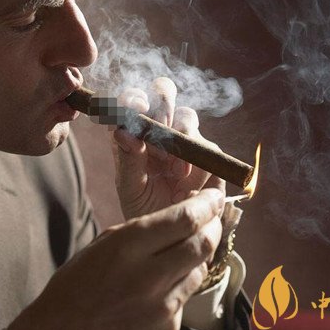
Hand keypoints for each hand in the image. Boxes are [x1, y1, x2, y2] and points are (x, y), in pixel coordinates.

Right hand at [8, 189, 223, 329]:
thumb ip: (146, 230)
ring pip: (199, 269)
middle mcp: (148, 276)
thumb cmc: (77, 284)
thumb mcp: (106, 243)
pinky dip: (181, 284)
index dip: (208, 204)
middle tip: (213, 217)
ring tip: (184, 247)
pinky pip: (185, 297)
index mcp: (128, 246)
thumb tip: (185, 216)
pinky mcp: (166, 327)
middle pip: (203, 243)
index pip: (186, 218)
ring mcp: (160, 306)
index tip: (215, 196)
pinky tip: (161, 283)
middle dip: (213, 225)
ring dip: (198, 255)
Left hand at [114, 77, 225, 219]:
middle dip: (162, 102)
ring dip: (179, 132)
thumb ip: (127, 159)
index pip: (131, 100)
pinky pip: (206, 144)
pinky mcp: (207, 154)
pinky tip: (182, 176)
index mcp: (133, 131)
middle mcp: (159, 130)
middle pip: (163, 93)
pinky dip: (194, 156)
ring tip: (169, 163)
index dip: (132, 97)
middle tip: (158, 122)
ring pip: (187, 116)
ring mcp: (184, 140)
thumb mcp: (129, 186)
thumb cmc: (144, 208)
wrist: (171, 236)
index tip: (133, 108)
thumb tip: (122, 130)